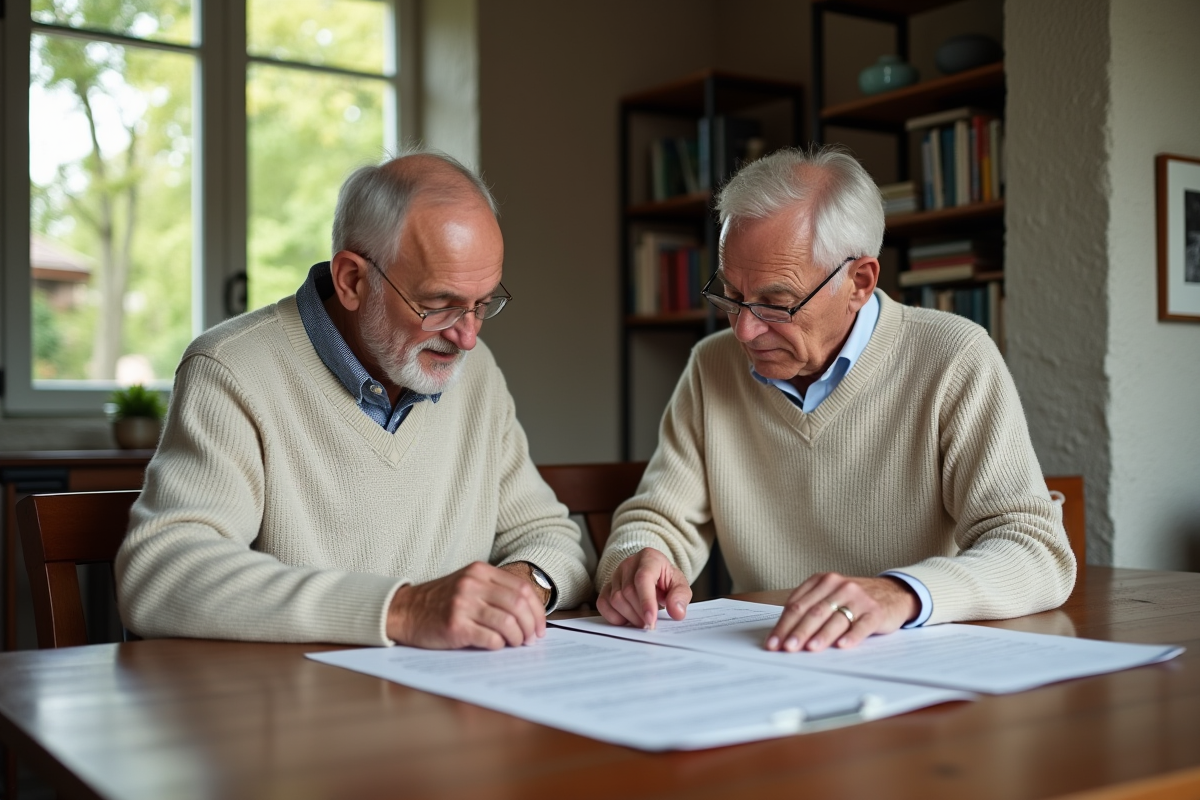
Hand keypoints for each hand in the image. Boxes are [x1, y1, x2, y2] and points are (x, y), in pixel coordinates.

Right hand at [387, 562, 546, 649]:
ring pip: (507, 623)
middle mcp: (472, 584)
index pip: (522, 588)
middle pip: (518, 605)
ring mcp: (462, 604)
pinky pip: (490, 638)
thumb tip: (530, 615)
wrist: (405, 611)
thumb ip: (495, 592)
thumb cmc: (441, 602)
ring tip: (516, 644)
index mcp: (480, 571)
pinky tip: (497, 647)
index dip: (537, 610)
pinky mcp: (455, 626)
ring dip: (517, 638)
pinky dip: (499, 645)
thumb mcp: (468, 585)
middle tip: (531, 640)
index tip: (540, 626)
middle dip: (531, 626)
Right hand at [597, 547, 690, 628]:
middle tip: (650, 624)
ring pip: (615, 599)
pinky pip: (603, 604)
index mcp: (649, 558)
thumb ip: (680, 596)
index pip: (643, 578)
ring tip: (642, 621)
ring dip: (629, 616)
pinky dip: (614, 616)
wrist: (653, 574)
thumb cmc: (665, 579)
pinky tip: (627, 619)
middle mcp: (629, 563)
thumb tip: (677, 612)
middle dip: (639, 613)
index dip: (646, 601)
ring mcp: (615, 575)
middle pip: (628, 592)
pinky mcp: (606, 586)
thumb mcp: (679, 585)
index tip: (651, 620)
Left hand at [765, 573, 917, 652]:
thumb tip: (784, 635)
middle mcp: (838, 586)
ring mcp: (858, 598)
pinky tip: (842, 646)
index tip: (773, 643)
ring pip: (835, 618)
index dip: (783, 625)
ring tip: (809, 648)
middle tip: (786, 648)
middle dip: (797, 632)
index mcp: (821, 581)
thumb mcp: (830, 596)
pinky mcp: (875, 611)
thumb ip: (810, 609)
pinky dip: (851, 636)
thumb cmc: (853, 599)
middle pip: (813, 612)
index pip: (796, 605)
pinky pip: (861, 625)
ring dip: (821, 635)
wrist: (892, 593)